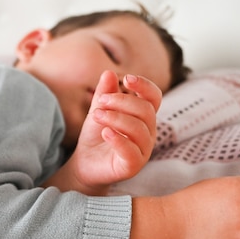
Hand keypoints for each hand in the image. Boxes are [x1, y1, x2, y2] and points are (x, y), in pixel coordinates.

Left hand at [44, 70, 161, 194]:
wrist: (85, 164)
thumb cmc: (96, 136)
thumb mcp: (98, 110)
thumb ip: (104, 93)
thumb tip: (109, 73)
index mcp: (143, 117)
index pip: (154, 97)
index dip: (144, 86)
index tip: (127, 78)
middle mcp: (148, 132)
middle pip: (146, 110)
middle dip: (122, 101)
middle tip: (100, 102)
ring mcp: (143, 150)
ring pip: (138, 129)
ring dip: (116, 118)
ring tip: (96, 115)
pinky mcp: (133, 166)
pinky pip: (131, 151)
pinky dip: (118, 139)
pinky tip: (105, 132)